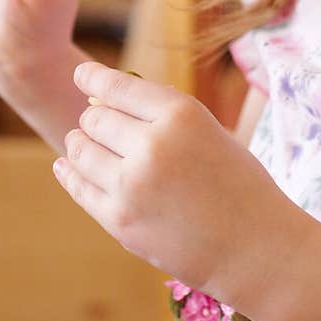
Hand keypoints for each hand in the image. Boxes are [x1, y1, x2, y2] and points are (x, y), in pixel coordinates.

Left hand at [54, 63, 297, 300]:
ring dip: (79, 143)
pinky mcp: (119, 220)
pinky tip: (66, 166)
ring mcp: (132, 185)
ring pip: (81, 150)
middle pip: (95, 118)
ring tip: (81, 142)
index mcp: (181, 114)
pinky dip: (70, 173)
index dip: (93, 77)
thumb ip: (163, 115)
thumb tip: (106, 99)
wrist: (253, 247)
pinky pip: (80, 187)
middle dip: (94, 118)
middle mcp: (152, 144)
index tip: (81, 73)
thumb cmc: (236, 183)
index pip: (118, 87)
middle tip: (96, 121)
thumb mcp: (208, 131)